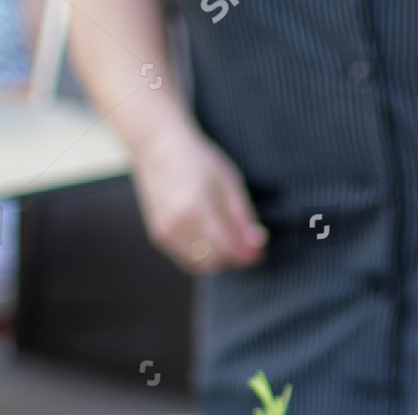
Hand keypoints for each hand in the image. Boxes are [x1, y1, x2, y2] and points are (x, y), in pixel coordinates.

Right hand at [128, 121, 267, 273]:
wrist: (157, 147)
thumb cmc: (198, 160)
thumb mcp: (229, 181)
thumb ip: (243, 216)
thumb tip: (258, 243)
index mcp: (197, 208)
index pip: (228, 248)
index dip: (247, 255)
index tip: (260, 252)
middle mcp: (178, 224)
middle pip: (214, 262)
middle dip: (234, 260)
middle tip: (246, 248)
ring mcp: (165, 231)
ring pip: (199, 265)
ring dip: (219, 260)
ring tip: (229, 242)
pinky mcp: (158, 235)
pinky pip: (185, 259)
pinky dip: (202, 257)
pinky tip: (211, 241)